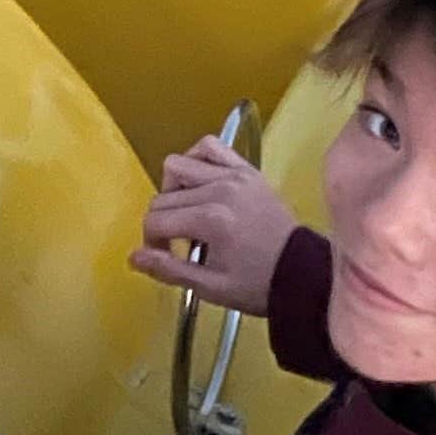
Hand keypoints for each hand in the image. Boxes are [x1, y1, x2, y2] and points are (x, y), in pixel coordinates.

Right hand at [131, 136, 298, 315]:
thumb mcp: (212, 287)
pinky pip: (210, 146)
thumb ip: (169, 270)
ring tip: (186, 210)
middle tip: (176, 242)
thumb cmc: (257, 284)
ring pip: (179, 164)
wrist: (301, 272)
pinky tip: (199, 181)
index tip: (163, 255)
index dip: (151, 240)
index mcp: (210, 220)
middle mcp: (219, 190)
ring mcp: (234, 175)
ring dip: (173, 188)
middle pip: (164, 195)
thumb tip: (134, 256)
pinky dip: (197, 158)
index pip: (157, 219)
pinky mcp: (246, 169)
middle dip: (161, 221)